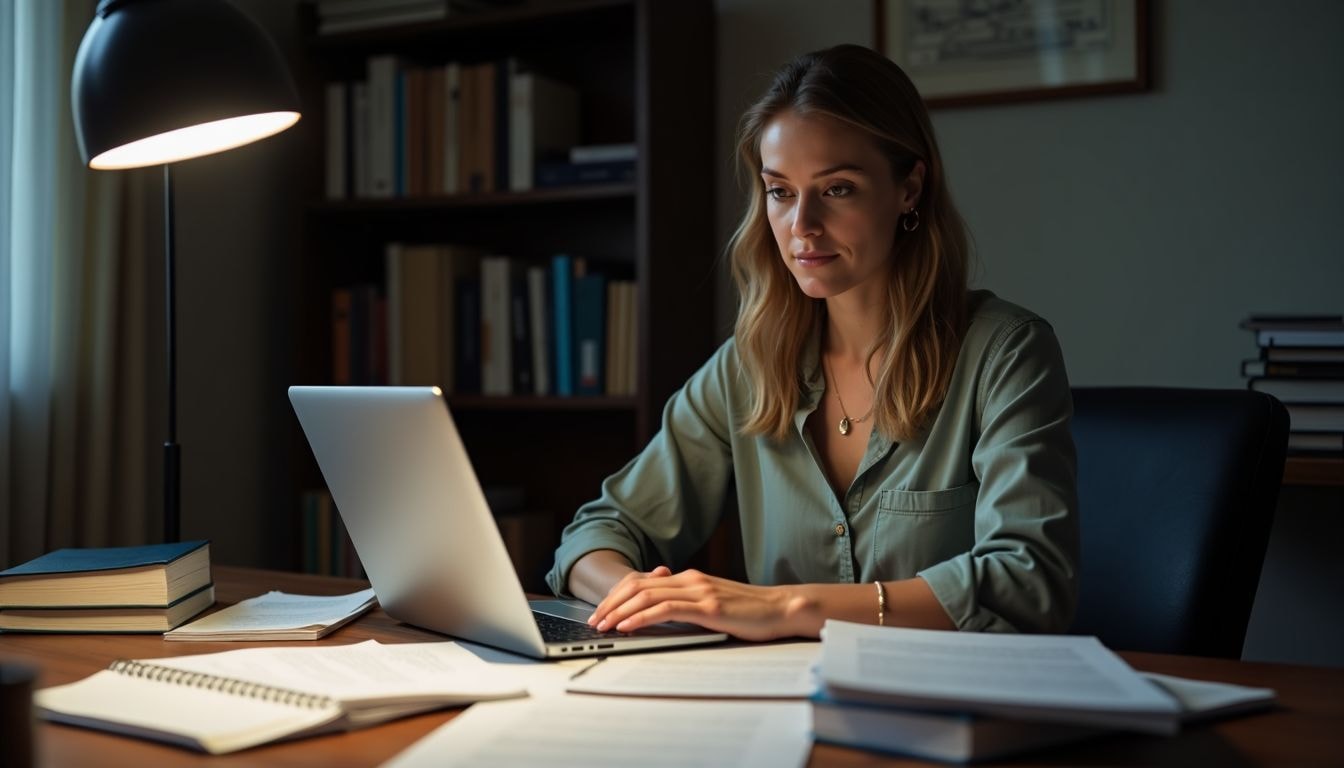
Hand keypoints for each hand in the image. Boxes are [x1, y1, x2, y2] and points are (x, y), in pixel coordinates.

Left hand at [586, 567, 811, 640]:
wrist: (781, 609)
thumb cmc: (750, 612)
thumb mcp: (712, 605)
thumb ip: (688, 606)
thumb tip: (660, 616)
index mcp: (690, 579)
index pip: (643, 582)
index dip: (618, 596)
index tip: (602, 611)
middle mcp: (690, 580)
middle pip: (638, 586)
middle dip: (611, 603)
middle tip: (594, 620)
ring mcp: (699, 591)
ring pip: (647, 596)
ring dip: (620, 611)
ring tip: (604, 625)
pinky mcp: (708, 607)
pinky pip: (666, 610)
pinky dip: (642, 617)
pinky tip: (628, 626)